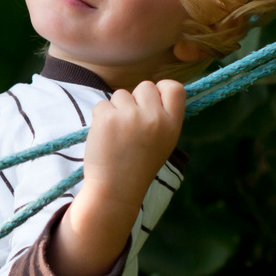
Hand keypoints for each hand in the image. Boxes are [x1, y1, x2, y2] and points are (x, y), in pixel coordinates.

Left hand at [81, 80, 187, 206]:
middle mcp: (155, 118)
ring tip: (118, 135)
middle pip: (145, 86)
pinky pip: (102, 104)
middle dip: (135, 99)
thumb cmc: (138, 166)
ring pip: (121, 94)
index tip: (152, 101)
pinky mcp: (108, 118)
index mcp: (172, 125)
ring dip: (116, 109)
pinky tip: (106, 137)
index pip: (175, 88)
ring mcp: (131, 117)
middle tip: (130, 124)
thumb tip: (152, 91)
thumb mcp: (163, 142)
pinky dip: (101, 117)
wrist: (116, 190)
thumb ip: (161, 117)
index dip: (161, 89)